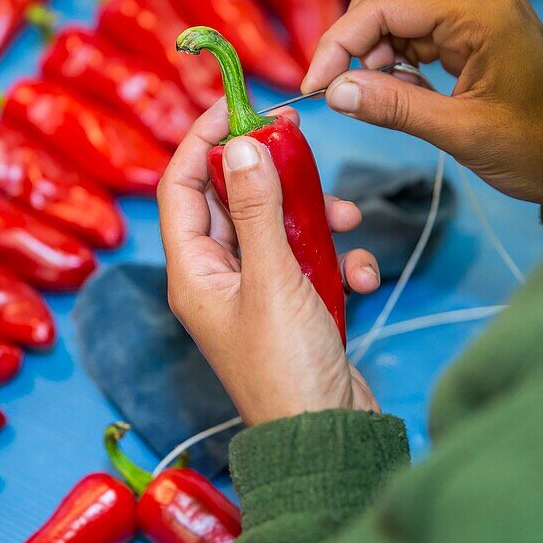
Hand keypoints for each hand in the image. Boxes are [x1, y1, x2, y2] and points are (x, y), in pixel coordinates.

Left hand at [158, 102, 379, 425]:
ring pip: (278, 225)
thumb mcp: (274, 279)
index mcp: (193, 271)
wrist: (328, 438)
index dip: (201, 140)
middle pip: (234, 198)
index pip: (181, 187)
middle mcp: (218, 276)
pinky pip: (309, 260)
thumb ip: (259, 209)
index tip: (235, 105)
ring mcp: (256, 291)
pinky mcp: (293, 304)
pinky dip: (336, 259)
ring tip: (349, 218)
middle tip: (301, 141)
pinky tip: (361, 276)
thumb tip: (243, 145)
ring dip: (315, 216)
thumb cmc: (288, 368)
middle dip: (272, 172)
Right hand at [304, 0, 542, 216]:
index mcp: (483, 16)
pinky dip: (399, 45)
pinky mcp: (481, 27)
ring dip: (377, 34)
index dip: (341, 41)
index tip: (316, 85)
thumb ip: (394, 107)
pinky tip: (401, 85)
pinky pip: (423, 17)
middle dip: (358, 22)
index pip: (387, 3)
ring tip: (378, 87)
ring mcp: (483, 9)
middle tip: (349, 76)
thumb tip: (334, 91)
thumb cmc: (539, 152)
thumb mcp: (461, 135)